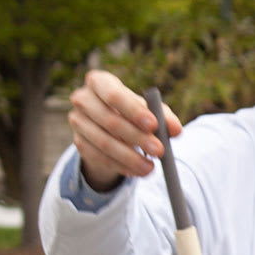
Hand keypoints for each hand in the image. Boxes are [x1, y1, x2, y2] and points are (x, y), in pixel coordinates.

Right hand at [66, 70, 182, 191]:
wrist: (111, 129)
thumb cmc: (133, 113)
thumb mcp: (149, 111)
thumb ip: (164, 118)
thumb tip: (176, 130)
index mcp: (100, 82)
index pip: (114, 94)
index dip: (134, 111)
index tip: (154, 125)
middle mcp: (83, 99)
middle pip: (109, 120)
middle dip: (136, 137)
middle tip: (160, 151)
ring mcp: (78, 122)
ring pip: (104, 143)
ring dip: (130, 158)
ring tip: (151, 168)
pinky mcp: (78, 143)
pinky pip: (100, 158)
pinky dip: (121, 166)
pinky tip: (136, 171)